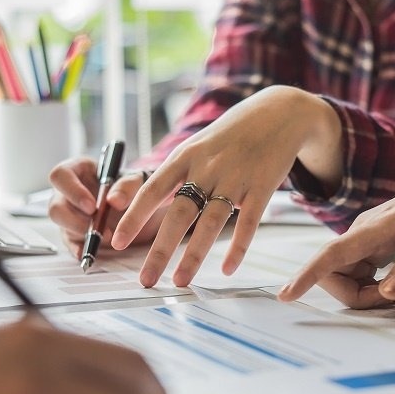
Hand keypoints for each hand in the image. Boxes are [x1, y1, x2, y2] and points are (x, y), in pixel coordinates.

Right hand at [49, 158, 163, 256]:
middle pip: (55, 205)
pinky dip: (80, 249)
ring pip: (61, 225)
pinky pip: (71, 243)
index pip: (61, 175)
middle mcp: (70, 191)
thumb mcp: (139, 180)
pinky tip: (91, 253)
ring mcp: (71, 213)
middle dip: (74, 219)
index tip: (92, 206)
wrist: (147, 207)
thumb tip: (114, 200)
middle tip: (97, 226)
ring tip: (105, 237)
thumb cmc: (137, 186)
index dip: (72, 191)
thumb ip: (128, 185)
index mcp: (80, 170)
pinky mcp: (75, 233)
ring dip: (80, 233)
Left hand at [112, 86, 342, 287]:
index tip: (116, 241)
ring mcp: (237, 177)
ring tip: (181, 281)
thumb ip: (174, 173)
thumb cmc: (230, 134)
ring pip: (211, 222)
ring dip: (194, 255)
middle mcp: (208, 167)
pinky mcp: (263, 187)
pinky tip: (228, 269)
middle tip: (146, 280)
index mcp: (186, 156)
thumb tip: (136, 199)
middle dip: (160, 250)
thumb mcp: (197, 145)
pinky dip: (238, 247)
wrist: (278, 112)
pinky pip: (248, 222)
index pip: (152, 189)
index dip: (134, 217)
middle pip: (179, 213)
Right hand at [279, 170, 394, 307]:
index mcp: (376, 228)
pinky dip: (375, 287)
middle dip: (357, 296)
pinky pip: (360, 273)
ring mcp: (368, 238)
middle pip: (334, 273)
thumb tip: (389, 292)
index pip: (332, 255)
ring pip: (346, 276)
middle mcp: (364, 232)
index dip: (307, 276)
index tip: (286, 294)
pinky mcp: (375, 244)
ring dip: (368, 293)